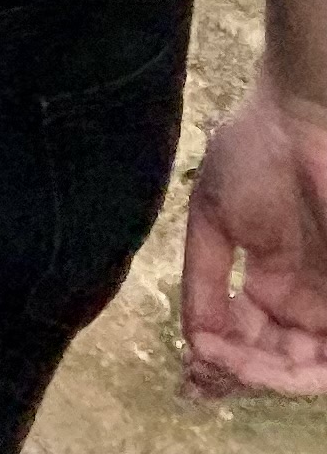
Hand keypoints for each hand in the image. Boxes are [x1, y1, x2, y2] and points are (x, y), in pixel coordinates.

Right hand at [183, 65, 326, 394]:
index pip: (245, 340)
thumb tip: (195, 343)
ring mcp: (326, 306)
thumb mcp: (212, 219)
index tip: (190, 381)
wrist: (299, 121)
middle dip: (236, 375)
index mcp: (268, 283)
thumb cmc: (253, 155)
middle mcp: (300, 304)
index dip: (218, 364)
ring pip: (297, 369)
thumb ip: (203, 283)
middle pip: (270, 362)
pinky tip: (257, 365)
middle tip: (203, 377)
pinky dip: (294, 373)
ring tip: (228, 366)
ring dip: (260, 377)